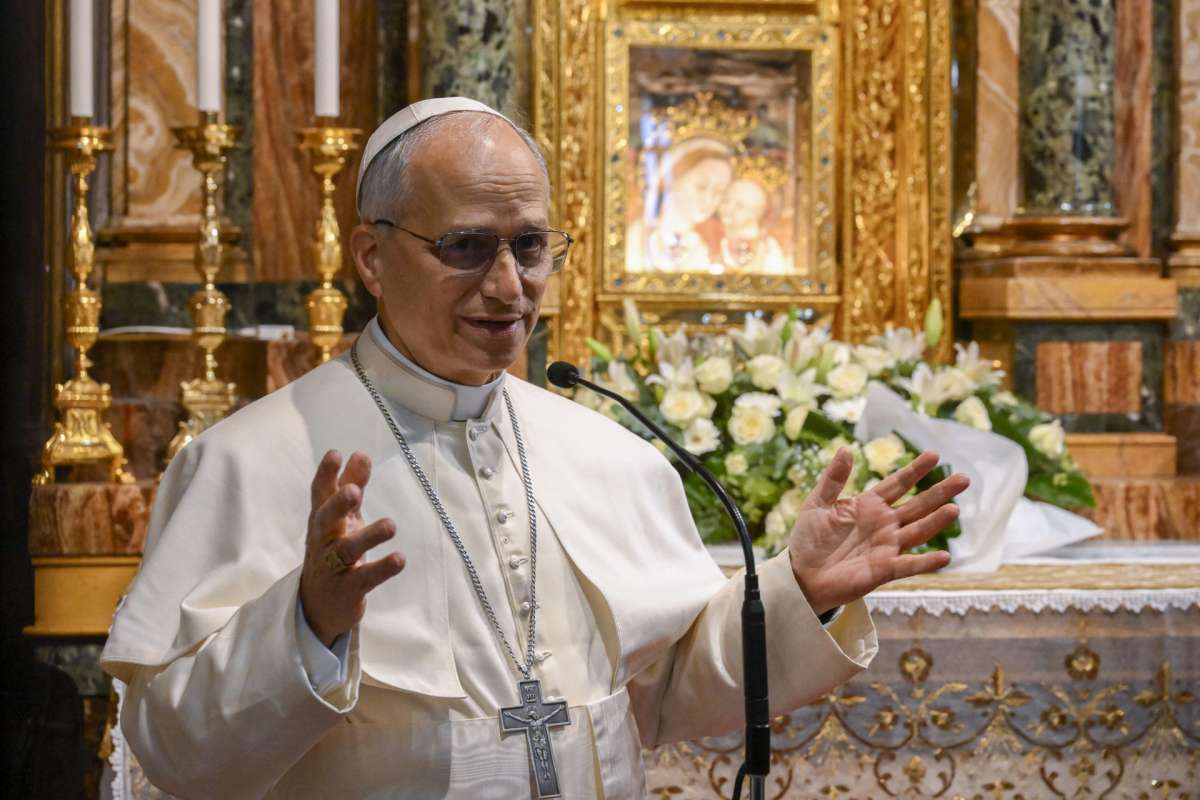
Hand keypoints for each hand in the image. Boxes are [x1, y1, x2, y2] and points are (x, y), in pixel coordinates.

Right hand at [300, 450, 405, 646]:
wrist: (318, 607)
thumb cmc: (333, 552)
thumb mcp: (342, 519)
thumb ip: (351, 486)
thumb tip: (360, 454)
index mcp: (322, 521)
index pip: (320, 495)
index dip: (325, 475)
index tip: (335, 454)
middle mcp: (324, 541)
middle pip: (326, 520)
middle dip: (338, 505)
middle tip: (353, 492)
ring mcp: (334, 567)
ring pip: (347, 550)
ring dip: (369, 537)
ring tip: (390, 526)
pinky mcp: (348, 590)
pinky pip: (365, 579)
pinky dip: (382, 569)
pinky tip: (399, 560)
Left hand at [787, 449, 968, 615]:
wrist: (801, 575)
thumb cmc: (808, 540)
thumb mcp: (817, 503)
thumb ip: (833, 479)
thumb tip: (846, 449)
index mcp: (869, 506)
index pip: (897, 484)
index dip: (915, 470)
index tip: (934, 455)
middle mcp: (884, 524)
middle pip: (917, 505)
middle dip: (939, 492)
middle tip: (964, 478)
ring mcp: (886, 547)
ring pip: (918, 531)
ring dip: (936, 522)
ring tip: (954, 509)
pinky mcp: (883, 570)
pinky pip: (908, 565)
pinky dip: (926, 562)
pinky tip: (944, 556)